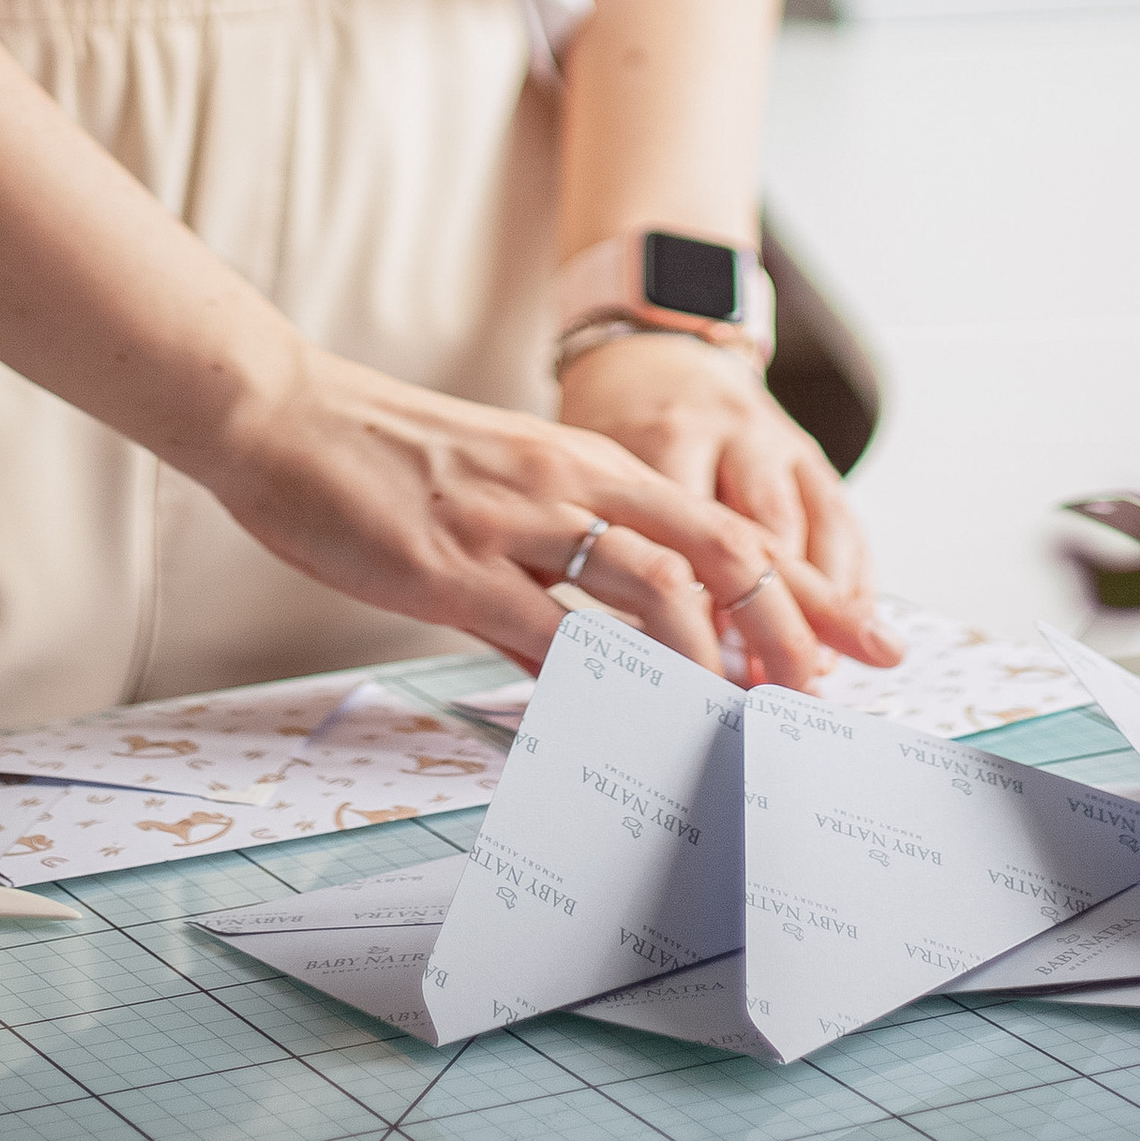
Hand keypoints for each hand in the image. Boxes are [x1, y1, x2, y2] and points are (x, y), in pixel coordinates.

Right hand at [194, 332, 890, 688]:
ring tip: (741, 719)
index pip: (724, 523)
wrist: (285, 415)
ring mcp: (516, 523)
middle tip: (830, 690)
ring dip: (708, 660)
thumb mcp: (501, 490)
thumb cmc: (386, 457)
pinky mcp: (455, 566)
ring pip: (651, 590)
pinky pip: (547, 634)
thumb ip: (555, 562)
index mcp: (590, 462)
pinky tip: (619, 725)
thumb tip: (602, 648)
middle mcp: (572, 482)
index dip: (798, 584)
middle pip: (718, 549)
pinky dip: (596, 683)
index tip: (853, 639)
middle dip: (789, 623)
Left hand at [554, 333, 889, 680]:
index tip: (702, 671)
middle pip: (757, 532)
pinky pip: (841, 516)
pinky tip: (852, 627)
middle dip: (773, 615)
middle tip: (776, 684)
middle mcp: (723, 435)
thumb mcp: (588, 475)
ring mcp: (772, 442)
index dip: (699, 606)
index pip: (684, 532)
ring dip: (818, 603)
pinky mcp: (805, 452)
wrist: (653, 354)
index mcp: (658, 438)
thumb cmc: (614, 429)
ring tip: (821, 668)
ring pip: (807, 525)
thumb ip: (601, 548)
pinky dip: (851, 577)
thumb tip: (598, 653)